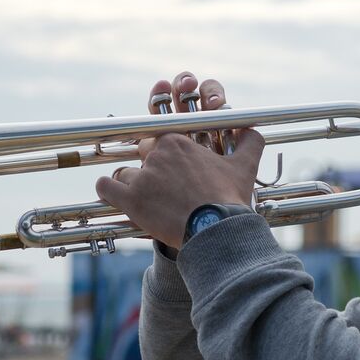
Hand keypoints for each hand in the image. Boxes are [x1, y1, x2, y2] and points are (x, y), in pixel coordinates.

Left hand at [95, 72, 264, 249]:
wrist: (216, 229)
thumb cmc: (229, 198)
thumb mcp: (244, 166)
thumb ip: (250, 142)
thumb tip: (253, 130)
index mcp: (178, 142)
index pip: (159, 138)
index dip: (163, 152)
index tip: (168, 165)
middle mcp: (157, 155)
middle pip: (141, 154)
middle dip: (148, 168)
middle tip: (160, 185)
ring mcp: (142, 176)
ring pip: (126, 173)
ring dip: (132, 185)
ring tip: (146, 200)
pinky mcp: (131, 199)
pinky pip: (106, 186)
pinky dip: (107, 189)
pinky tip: (113, 194)